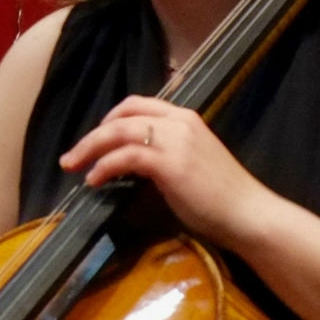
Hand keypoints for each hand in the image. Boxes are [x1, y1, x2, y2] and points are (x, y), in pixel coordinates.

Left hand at [59, 94, 284, 249]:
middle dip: (91, 136)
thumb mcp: (188, 162)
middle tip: (71, 157)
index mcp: (185, 118)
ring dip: (89, 150)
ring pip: (118, 132)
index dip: (109, 118)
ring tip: (73, 168)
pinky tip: (95, 181)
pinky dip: (104, 167)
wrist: (249, 214)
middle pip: (122, 116)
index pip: (137, 104)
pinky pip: (125, 156)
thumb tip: (127, 159)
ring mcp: (176, 140)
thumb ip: (162, 152)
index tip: (94, 139)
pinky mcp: (170, 163)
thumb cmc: (220, 197)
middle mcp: (179, 122)